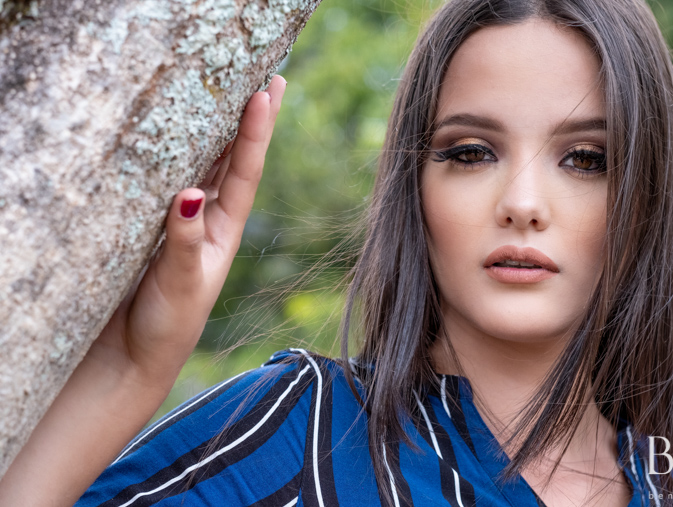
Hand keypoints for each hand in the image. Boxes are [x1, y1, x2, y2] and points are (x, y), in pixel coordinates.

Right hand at [92, 75, 286, 381]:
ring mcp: (186, 219)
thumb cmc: (167, 325)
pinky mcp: (157, 224)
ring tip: (240, 89)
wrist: (138, 354)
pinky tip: (186, 128)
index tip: (266, 93)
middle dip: (251, 119)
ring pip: (209, 164)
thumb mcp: (181, 282)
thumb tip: (188, 193)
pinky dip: (185, 150)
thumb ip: (182, 239)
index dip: (255, 132)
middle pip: (234, 158)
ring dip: (224, 128)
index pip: (245, 171)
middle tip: (269, 77)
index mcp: (225, 229)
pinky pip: (175, 176)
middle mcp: (210, 217)